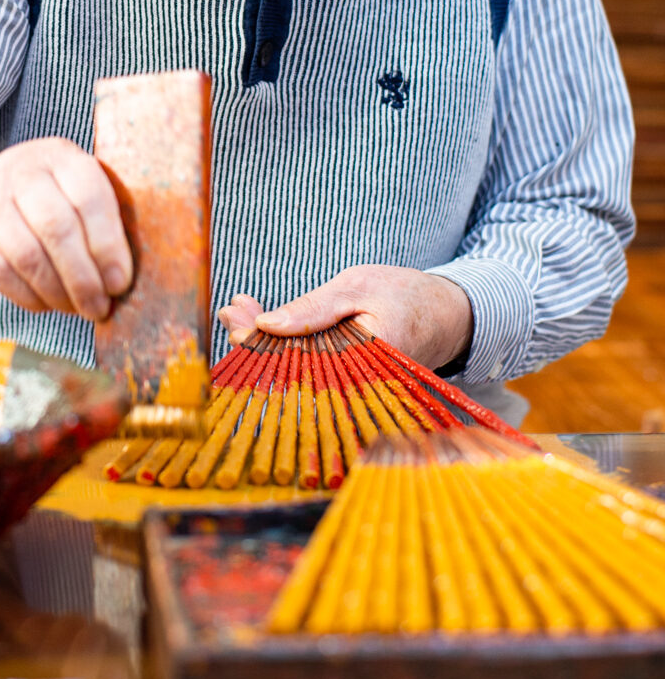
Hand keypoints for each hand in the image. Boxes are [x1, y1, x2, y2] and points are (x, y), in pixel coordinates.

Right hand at [0, 137, 133, 321]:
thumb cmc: (46, 198)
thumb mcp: (74, 186)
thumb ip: (103, 217)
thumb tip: (124, 276)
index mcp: (61, 156)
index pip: (89, 198)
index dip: (107, 245)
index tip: (120, 282)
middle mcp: (23, 171)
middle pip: (57, 228)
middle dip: (83, 277)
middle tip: (99, 306)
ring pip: (28, 256)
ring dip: (58, 292)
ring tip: (77, 309)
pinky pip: (0, 273)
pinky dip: (28, 297)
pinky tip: (47, 304)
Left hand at [216, 265, 473, 370]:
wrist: (449, 315)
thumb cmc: (405, 295)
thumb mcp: (357, 287)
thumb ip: (313, 309)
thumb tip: (267, 325)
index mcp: (367, 361)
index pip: (299, 359)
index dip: (260, 341)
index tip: (234, 314)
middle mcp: (359, 387)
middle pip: (291, 371)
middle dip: (254, 340)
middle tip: (230, 310)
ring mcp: (354, 391)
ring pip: (297, 371)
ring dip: (264, 343)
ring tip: (237, 312)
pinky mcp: (350, 385)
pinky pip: (311, 370)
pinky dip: (285, 347)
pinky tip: (262, 326)